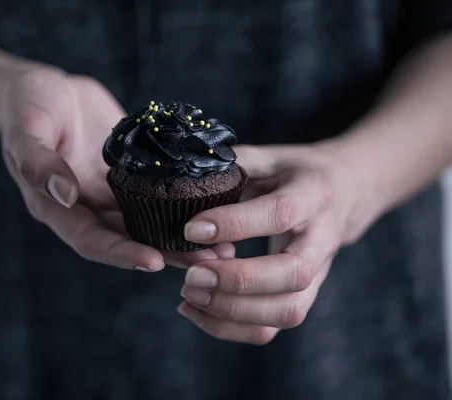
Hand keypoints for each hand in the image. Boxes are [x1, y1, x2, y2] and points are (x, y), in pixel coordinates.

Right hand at [0, 67, 232, 269]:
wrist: (45, 88)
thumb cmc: (26, 105)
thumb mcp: (26, 129)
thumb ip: (38, 162)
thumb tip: (66, 194)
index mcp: (57, 207)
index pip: (90, 240)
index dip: (120, 253)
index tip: (154, 261)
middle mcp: (87, 207)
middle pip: (128, 240)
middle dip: (167, 253)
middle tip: (207, 261)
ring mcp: (110, 193)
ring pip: (149, 222)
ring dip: (183, 236)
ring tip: (222, 246)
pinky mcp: (129, 175)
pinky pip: (157, 193)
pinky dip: (183, 202)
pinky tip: (213, 204)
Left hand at [177, 144, 372, 342]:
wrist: (346, 193)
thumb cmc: (294, 173)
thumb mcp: (268, 157)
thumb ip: (233, 165)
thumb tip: (185, 181)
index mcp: (312, 195)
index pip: (279, 213)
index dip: (235, 224)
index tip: (191, 230)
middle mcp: (321, 240)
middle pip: (292, 274)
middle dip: (237, 281)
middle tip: (191, 275)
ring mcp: (317, 275)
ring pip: (286, 311)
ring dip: (232, 312)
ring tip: (189, 295)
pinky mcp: (302, 297)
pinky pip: (271, 328)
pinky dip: (230, 328)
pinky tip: (197, 311)